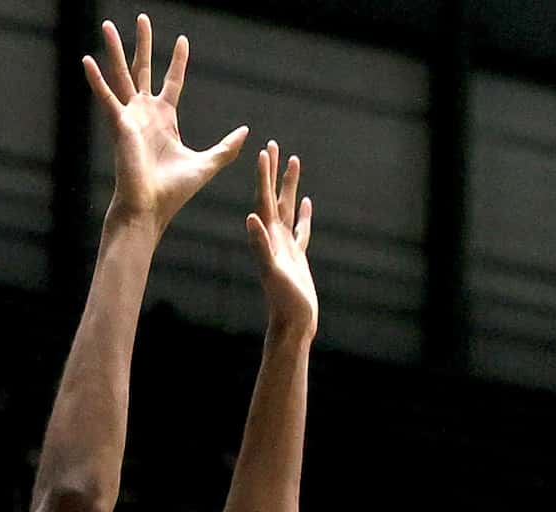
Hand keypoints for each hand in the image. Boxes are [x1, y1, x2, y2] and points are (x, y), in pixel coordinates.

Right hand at [84, 15, 246, 236]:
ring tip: (107, 26)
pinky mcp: (119, 125)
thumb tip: (246, 133)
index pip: (173, 82)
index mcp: (165, 119)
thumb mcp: (206, 164)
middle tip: (142, 18)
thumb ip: (226, 148)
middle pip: (143, 69)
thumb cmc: (174, 192)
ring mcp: (130, 117)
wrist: (151, 208)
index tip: (183, 41)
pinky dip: (96, 80)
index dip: (178, 62)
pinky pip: (106, 98)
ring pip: (122, 75)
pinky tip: (86, 60)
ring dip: (114, 50)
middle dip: (143, 44)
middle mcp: (145, 113)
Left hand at [247, 142, 315, 338]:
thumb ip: (260, 246)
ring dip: (289, 185)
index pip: (264, 199)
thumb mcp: (272, 272)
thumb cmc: (283, 301)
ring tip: (294, 161)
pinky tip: (305, 202)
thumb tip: (250, 218)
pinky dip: (302, 214)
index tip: (264, 150)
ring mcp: (285, 246)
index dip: (263, 175)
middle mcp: (274, 238)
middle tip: (274, 144)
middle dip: (273, 171)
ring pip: (288, 208)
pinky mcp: (297, 256)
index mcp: (267, 237)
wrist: (292, 324)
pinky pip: (300, 229)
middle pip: (274, 197)